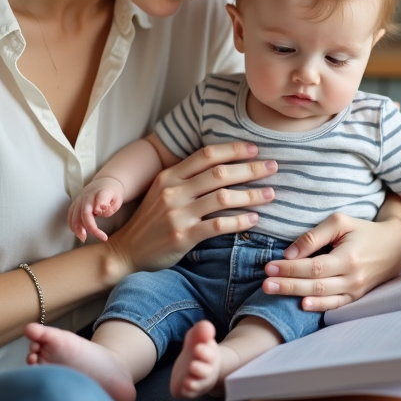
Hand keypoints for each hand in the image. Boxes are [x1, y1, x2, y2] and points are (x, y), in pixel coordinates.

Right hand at [68, 176, 125, 241]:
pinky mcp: (75, 204)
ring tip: (83, 239)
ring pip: (74, 214)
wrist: (104, 184)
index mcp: (101, 193)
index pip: (101, 198)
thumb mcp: (117, 199)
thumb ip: (109, 207)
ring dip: (77, 228)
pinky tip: (78, 233)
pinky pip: (70, 215)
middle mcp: (87, 196)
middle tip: (96, 236)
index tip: (101, 212)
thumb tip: (98, 211)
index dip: (100, 204)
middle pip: (84, 211)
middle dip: (87, 225)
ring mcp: (79, 200)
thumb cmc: (112, 194)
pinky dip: (72, 225)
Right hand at [105, 142, 276, 275]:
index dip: (233, 149)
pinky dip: (240, 220)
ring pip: (223, 197)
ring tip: (270, 194)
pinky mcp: (183, 236)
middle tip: (273, 167)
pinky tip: (254, 219)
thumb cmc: (151, 221)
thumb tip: (223, 167)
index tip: (255, 149)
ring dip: (251, 194)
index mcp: (169, 175)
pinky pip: (218, 225)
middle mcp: (173, 191)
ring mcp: (177, 213)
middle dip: (250, 168)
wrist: (127, 250)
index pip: (206, 154)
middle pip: (219, 172)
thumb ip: (187, 179)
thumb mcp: (163, 192)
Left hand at [261, 212, 400, 312]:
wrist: (393, 247)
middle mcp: (353, 278)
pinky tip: (302, 306)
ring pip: (322, 297)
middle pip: (315, 284)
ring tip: (272, 292)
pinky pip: (335, 305)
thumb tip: (290, 253)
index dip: (290, 268)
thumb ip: (314, 236)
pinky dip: (319, 307)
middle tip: (265, 283)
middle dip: (287, 284)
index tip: (269, 266)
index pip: (314, 266)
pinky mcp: (355, 298)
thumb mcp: (340, 222)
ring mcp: (355, 291)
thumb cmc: (363, 230)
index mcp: (348, 257)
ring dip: (296, 296)